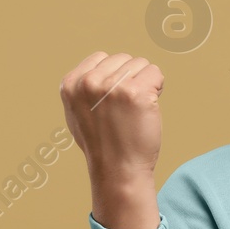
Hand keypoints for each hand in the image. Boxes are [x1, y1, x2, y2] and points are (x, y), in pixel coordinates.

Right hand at [60, 52, 163, 228]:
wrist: (118, 171)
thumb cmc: (102, 145)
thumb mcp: (77, 113)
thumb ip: (83, 89)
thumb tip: (96, 68)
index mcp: (71, 84)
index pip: (101, 58)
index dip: (114, 76)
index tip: (114, 100)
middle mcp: (89, 82)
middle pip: (123, 59)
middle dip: (130, 78)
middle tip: (127, 108)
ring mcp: (113, 86)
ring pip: (141, 64)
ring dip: (145, 83)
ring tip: (136, 109)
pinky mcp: (136, 93)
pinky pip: (156, 73)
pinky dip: (158, 88)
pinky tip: (148, 108)